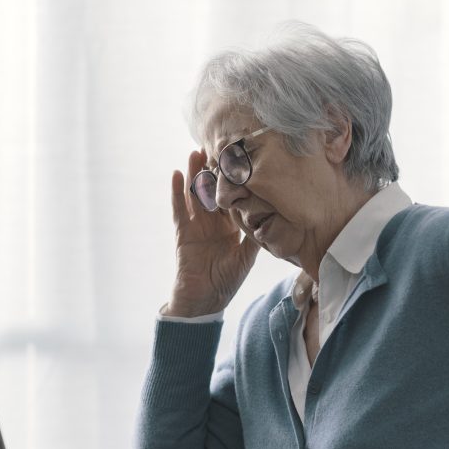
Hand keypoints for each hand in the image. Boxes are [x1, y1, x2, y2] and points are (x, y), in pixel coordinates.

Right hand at [165, 150, 259, 316]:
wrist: (203, 301)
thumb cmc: (226, 282)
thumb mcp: (246, 258)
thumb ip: (255, 237)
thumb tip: (273, 218)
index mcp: (230, 227)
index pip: (232, 198)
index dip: (233, 181)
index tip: (238, 159)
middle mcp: (213, 223)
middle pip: (211, 191)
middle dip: (212, 170)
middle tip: (215, 147)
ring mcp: (196, 225)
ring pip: (194, 194)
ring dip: (194, 174)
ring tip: (195, 153)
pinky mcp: (182, 232)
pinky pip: (178, 209)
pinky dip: (176, 192)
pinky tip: (175, 174)